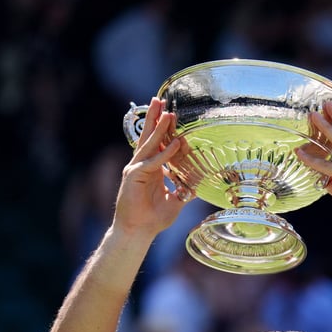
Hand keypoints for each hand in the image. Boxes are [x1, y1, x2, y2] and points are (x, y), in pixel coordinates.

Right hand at [111, 98, 190, 238]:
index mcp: (150, 168)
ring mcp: (136, 169)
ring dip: (159, 128)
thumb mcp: (175, 201)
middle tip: (160, 100)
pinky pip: (153, 162)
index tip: (172, 116)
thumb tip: (197, 185)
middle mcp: (141, 165)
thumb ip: (184, 190)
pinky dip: (165, 153)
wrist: (138, 232)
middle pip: (148, 137)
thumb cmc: (153, 218)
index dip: (164, 130)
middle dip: (155, 119)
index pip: (156, 144)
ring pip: (149, 144)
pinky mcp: (134, 176)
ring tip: (167, 112)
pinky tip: (175, 143)